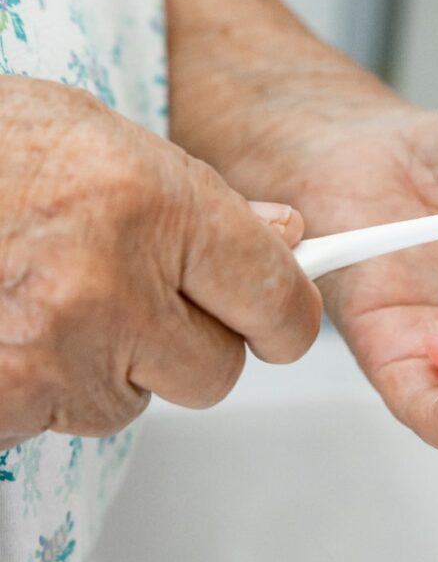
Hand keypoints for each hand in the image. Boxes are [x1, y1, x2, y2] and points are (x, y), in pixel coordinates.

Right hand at [0, 77, 320, 449]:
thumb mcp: (107, 140)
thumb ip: (206, 202)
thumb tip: (284, 238)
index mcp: (153, 204)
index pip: (277, 299)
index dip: (285, 316)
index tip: (281, 322)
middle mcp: (109, 285)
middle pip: (217, 370)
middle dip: (188, 341)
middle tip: (135, 296)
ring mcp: (49, 354)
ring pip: (137, 400)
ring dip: (112, 364)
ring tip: (48, 296)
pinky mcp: (2, 404)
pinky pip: (63, 420)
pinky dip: (47, 387)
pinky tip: (12, 325)